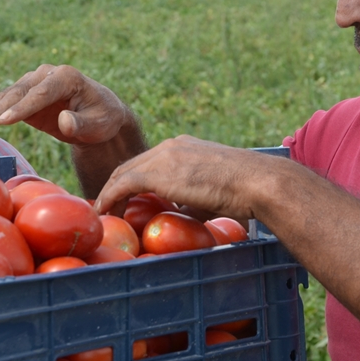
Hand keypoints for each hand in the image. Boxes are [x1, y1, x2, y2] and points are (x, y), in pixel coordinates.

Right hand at [0, 64, 130, 145]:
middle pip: (20, 92)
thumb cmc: (102, 118)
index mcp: (67, 77)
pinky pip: (7, 105)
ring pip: (9, 97)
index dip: (24, 107)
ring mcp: (34, 83)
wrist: (100, 117)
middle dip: (0, 109)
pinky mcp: (26, 97)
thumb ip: (81, 123)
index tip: (6, 121)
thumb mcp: (98, 124)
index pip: (42, 92)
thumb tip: (64, 121)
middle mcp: (47, 75)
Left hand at [94, 135, 275, 220]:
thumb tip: (182, 215)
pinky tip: (104, 213)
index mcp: (185, 147)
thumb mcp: (213, 191)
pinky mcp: (159, 172)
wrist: (256, 182)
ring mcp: (164, 156)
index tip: (126, 200)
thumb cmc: (246, 191)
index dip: (134, 181)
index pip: (150, 162)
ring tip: (103, 213)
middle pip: (132, 165)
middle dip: (116, 185)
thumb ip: (193, 198)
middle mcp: (171, 145)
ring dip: (109, 193)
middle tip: (107, 207)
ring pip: (124, 173)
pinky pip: (123, 185)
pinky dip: (109, 198)